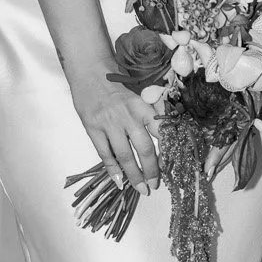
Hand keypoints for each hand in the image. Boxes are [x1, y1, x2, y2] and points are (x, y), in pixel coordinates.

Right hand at [65, 59, 161, 194]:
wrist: (89, 72)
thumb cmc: (117, 83)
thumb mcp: (139, 93)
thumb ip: (153, 111)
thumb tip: (169, 133)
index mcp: (143, 106)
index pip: (161, 132)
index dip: (168, 151)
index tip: (172, 166)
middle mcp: (128, 116)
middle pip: (145, 149)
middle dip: (152, 170)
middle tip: (156, 185)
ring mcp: (109, 123)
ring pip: (125, 156)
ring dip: (134, 176)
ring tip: (142, 189)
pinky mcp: (93, 128)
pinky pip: (105, 154)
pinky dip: (113, 170)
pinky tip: (119, 182)